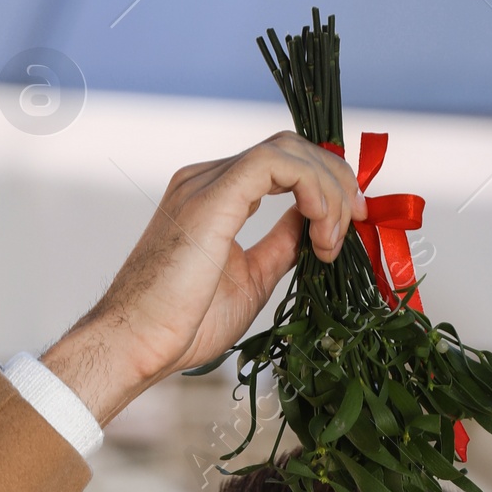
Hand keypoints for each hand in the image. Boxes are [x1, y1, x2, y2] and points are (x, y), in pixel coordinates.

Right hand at [40, 133, 364, 424]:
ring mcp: (207, 182)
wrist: (138, 343)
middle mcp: (208, 178)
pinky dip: (313, 190)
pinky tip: (319, 229)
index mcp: (215, 195)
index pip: (283, 163)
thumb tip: (313, 227)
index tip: (348, 226)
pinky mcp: (213, 195)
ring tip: (331, 241)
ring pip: (290, 149)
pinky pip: (278, 163)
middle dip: (336, 182)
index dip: (326, 185)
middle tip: (353, 227)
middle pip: (292, 147)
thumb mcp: (252, 279)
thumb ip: (280, 246)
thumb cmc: (182, 325)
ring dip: (328, 190)